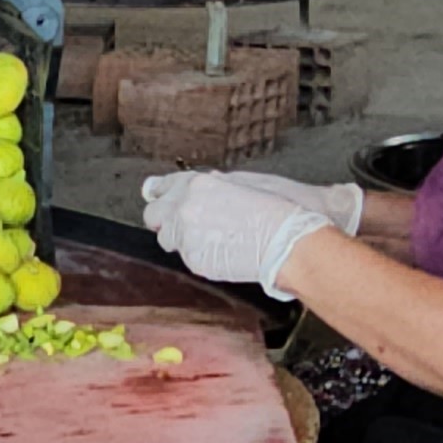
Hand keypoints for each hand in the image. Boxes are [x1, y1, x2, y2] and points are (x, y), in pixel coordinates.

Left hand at [142, 171, 335, 298]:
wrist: (289, 242)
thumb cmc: (276, 211)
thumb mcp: (244, 182)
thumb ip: (214, 183)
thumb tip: (204, 181)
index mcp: (197, 185)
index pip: (162, 187)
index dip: (161, 194)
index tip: (158, 197)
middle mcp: (185, 208)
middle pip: (153, 215)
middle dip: (165, 219)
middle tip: (182, 223)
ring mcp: (187, 236)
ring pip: (166, 238)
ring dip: (180, 238)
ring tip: (210, 238)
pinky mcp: (194, 260)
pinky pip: (186, 257)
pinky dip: (198, 254)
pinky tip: (220, 250)